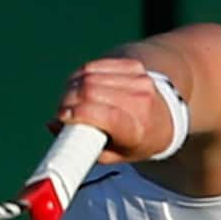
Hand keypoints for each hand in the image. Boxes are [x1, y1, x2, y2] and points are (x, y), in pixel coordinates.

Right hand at [51, 58, 174, 163]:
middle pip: (91, 91)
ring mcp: (139, 81)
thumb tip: (52, 124)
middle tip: (62, 111)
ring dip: (71, 87)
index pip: (106, 116)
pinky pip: (95, 66)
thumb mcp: (115, 153)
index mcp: (138, 130)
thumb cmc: (137, 140)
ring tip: (70, 100)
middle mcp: (141, 102)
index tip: (63, 117)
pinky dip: (81, 76)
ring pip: (90, 75)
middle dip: (68, 99)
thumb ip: (83, 145)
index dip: (80, 114)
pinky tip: (82, 86)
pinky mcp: (133, 66)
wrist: (168, 115)